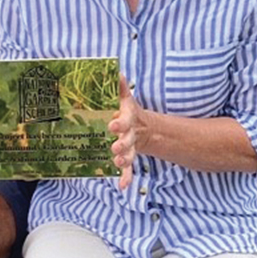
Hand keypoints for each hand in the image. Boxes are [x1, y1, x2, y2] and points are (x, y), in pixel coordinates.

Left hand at [108, 75, 138, 189]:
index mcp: (128, 119)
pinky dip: (127, 178)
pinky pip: (129, 170)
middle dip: (122, 145)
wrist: (143, 128)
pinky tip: (123, 187)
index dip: (120, 122)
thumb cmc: (127, 112)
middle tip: (115, 148)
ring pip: (129, 156)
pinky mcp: (129, 159)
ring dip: (124, 161)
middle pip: (127, 140)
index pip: (125, 120)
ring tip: (118, 164)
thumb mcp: (125, 99)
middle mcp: (130, 135)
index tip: (112, 125)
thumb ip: (120, 87)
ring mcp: (130, 148)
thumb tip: (116, 71)